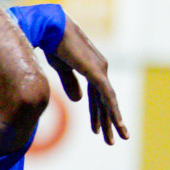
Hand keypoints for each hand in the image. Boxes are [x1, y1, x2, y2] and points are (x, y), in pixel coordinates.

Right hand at [46, 18, 128, 144]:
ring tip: (115, 140)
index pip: (96, 96)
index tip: (96, 130)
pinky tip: (117, 124)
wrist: (51, 28)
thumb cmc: (53, 43)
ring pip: (108, 102)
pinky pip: (107, 96)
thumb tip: (79, 100)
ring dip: (112, 122)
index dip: (96, 113)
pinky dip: (113, 111)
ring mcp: (100, 70)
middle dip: (106, 122)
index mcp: (90, 67)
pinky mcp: (97, 72)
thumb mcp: (60, 68)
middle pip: (104, 101)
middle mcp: (100, 68)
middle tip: (111, 141)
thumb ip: (70, 83)